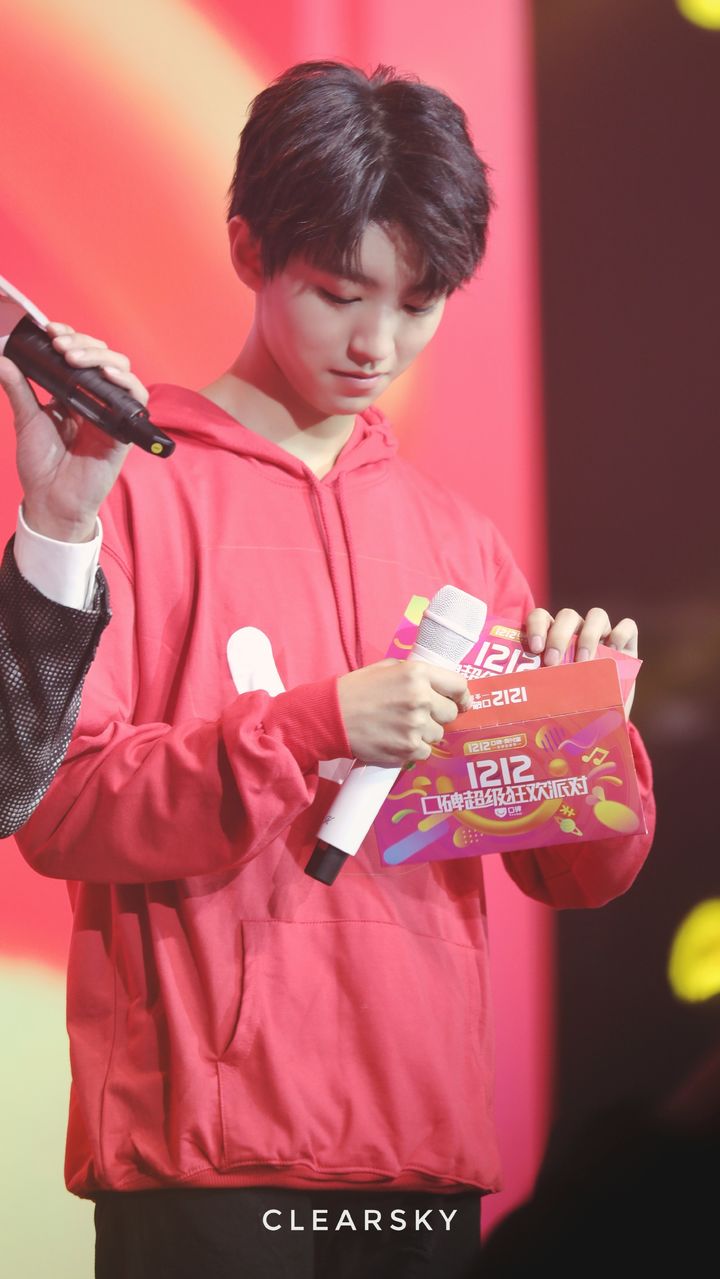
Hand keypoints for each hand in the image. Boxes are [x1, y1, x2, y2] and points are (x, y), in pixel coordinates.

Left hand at [0, 321, 147, 541]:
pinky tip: (106, 374)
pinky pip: (135, 400)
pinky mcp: (123, 431)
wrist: (50, 500)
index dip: (71, 338)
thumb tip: (3, 357)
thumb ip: (19, 388)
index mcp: (74, 394)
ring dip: (101, 357)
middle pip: (103, 357)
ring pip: (121, 372)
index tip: (49, 330)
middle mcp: (95, 400)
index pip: (81, 355)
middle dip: (83, 344)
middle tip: (59, 345)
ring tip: (74, 357)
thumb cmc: (40, 465)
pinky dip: (125, 383)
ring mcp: (111, 414)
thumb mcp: (26, 419)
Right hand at [337, 658, 471, 766]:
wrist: (331, 716)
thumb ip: (417, 675)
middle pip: (451, 713)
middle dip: (438, 715)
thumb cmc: (356, 690)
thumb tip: (441, 686)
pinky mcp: (408, 748)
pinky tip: (395, 740)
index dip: (463, 696)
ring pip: (438, 734)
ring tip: (400, 727)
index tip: (461, 702)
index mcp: (417, 673)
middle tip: (417, 715)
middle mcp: (421, 698)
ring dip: (424, 733)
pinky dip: (413, 749)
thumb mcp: (388, 668)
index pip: (459, 685)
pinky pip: (425, 752)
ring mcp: (416, 725)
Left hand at [525, 606, 638, 717]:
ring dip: (588, 636)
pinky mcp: (627, 645)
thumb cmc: (569, 706)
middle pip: (568, 616)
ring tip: (584, 662)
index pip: (541, 617)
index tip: (535, 648)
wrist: (601, 723)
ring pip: (597, 615)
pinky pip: (628, 627)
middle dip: (559, 636)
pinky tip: (613, 653)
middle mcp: (577, 631)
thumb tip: (512, 702)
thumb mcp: (550, 698)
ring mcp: (603, 635)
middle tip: (553, 662)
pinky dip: (620, 635)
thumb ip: (536, 691)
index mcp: (553, 636)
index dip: (537, 626)